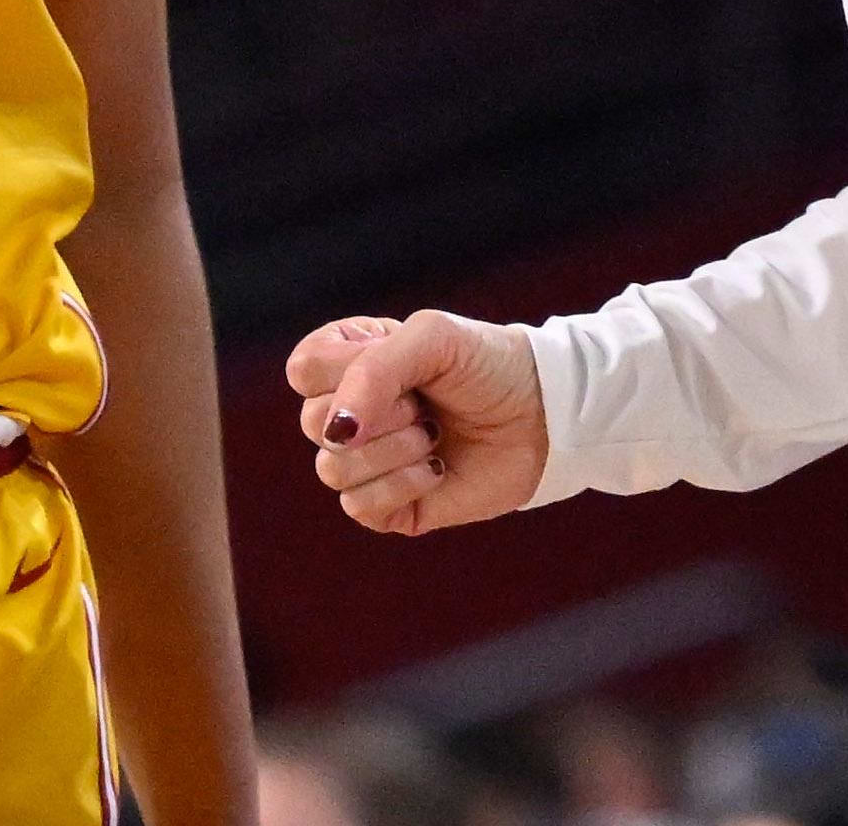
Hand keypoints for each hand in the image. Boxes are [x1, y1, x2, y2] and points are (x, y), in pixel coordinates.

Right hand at [283, 310, 546, 534]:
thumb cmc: (486, 366)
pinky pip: (358, 507)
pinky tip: (437, 469)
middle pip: (313, 422)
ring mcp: (367, 463)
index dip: (345, 371)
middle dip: (379, 413)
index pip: (303, 370)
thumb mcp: (431, 338)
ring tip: (433, 436)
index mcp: (349, 363)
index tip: (397, 364)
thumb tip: (335, 433)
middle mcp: (351, 413)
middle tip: (424, 405)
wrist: (544, 415)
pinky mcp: (389, 507)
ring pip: (332, 469)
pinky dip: (402, 485)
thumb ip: (371, 371)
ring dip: (393, 451)